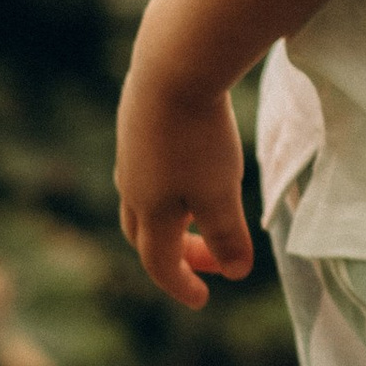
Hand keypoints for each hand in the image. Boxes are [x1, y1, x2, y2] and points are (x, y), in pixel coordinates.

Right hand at [116, 72, 254, 309]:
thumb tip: (235, 273)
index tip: (203, 300)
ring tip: (205, 216)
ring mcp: (130, 151)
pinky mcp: (136, 123)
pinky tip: (190, 169)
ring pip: (144, 199)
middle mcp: (131, 184)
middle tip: (213, 260)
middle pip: (146, 235)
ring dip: (173, 219)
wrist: (172, 66)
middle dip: (178, 254)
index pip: (159, 262)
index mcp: (149, 210)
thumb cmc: (198, 137)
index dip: (181, 284)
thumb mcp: (220, 194)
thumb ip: (228, 236)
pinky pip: (146, 168)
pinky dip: (169, 187)